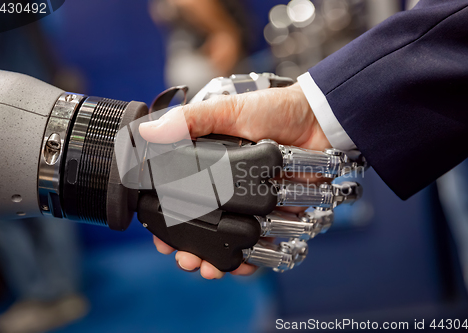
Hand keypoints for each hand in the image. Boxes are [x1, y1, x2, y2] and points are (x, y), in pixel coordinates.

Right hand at [139, 83, 330, 278]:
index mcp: (210, 165)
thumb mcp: (228, 110)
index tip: (161, 238)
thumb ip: (191, 120)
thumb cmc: (273, 110)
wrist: (319, 119)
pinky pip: (261, 242)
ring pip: (229, 238)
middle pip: (204, 225)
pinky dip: (250, 259)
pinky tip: (239, 266)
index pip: (181, 198)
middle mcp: (229, 187)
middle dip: (190, 248)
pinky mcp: (276, 213)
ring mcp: (252, 203)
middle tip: (185, 259)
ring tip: (207, 268)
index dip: (168, 220)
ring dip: (216, 258)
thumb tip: (149, 133)